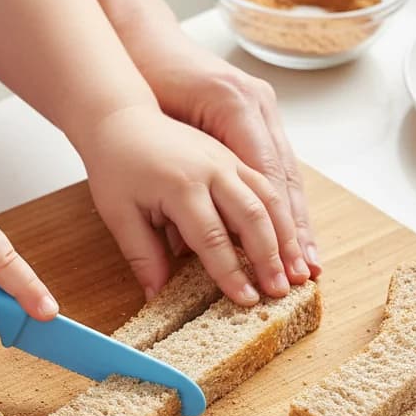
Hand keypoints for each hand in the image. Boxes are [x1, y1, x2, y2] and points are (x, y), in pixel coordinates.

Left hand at [80, 105, 303, 304]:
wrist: (122, 116)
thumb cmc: (116, 165)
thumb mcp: (119, 213)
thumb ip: (142, 255)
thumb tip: (156, 296)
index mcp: (181, 183)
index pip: (212, 237)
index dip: (231, 272)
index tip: (246, 299)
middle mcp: (212, 168)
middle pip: (252, 216)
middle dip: (271, 256)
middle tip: (282, 290)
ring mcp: (228, 159)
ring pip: (270, 198)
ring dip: (288, 235)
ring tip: (299, 270)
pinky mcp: (235, 156)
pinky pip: (269, 184)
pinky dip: (285, 213)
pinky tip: (292, 239)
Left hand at [129, 31, 320, 279]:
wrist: (141, 43)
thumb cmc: (139, 93)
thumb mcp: (139, 158)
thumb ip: (147, 225)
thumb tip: (159, 281)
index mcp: (228, 110)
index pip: (256, 186)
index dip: (266, 239)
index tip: (271, 275)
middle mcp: (254, 107)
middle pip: (282, 183)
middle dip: (292, 236)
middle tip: (301, 279)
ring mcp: (261, 109)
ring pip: (288, 174)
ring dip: (297, 223)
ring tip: (308, 265)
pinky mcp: (259, 114)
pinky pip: (279, 164)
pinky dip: (287, 201)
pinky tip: (294, 233)